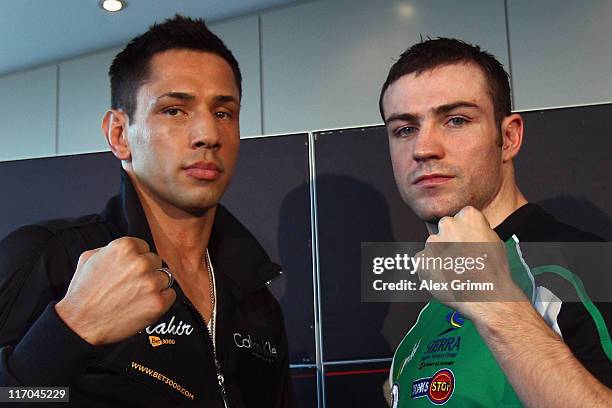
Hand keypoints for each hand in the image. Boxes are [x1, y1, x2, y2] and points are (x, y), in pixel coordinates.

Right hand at [55, 237, 175, 345]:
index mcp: (125, 247)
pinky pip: (171, 294)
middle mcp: (140, 262)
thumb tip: (128, 249)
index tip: (128, 272)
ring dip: (155, 286)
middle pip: (156, 262)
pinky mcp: (158, 302)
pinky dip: (161, 300)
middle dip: (146, 272)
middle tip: (131, 286)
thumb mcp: (89, 258)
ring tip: (136, 297)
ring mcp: (151, 283)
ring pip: (165, 278)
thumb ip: (111, 248)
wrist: (80, 324)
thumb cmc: (83, 292)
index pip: (145, 248)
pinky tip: (145, 305)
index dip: (137, 261)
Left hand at [416, 206, 526, 318]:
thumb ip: (477, 230)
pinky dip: (430, 269)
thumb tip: (468, 230)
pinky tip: (444, 278)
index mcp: (468, 216)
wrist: (487, 297)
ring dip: (440, 256)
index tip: (471, 245)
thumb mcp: (494, 240)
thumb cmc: (494, 271)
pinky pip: (423, 261)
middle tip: (462, 259)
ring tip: (455, 272)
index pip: (461, 218)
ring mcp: (433, 242)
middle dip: (450, 241)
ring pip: (433, 246)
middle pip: (445, 229)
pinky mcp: (422, 259)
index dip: (466, 233)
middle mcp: (448, 224)